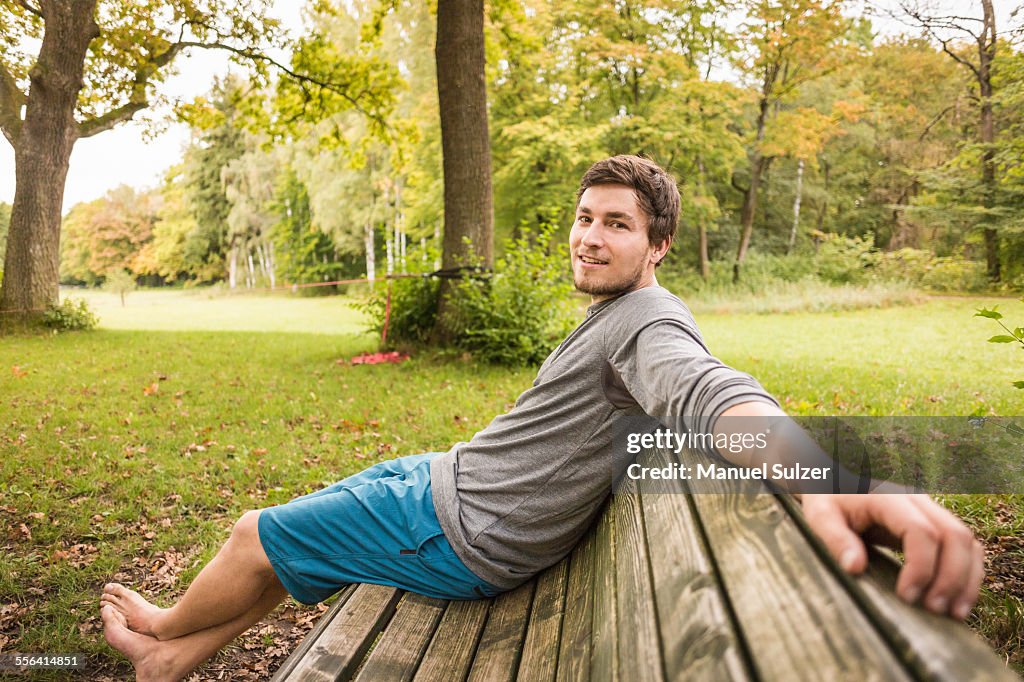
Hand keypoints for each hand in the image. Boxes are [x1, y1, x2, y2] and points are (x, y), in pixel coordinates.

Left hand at [801, 494, 984, 619]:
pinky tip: (957, 599)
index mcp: (887, 495)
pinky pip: (965, 545)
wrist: (836, 476)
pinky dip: (968, 572)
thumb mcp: (820, 514)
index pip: (920, 530)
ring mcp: (930, 508)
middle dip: (952, 576)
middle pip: (954, 535)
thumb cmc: (827, 497)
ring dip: (966, 578)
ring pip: (966, 541)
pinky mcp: (934, 522)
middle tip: (933, 609)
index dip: (921, 566)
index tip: (906, 596)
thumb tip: (855, 568)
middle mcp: (916, 498)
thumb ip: (835, 538)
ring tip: (953, 613)